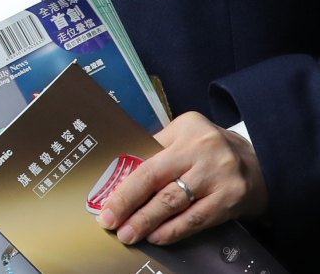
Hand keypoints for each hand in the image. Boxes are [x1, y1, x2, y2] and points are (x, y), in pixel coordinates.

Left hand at [95, 112, 267, 246]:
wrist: (261, 161)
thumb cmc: (211, 148)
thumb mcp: (185, 133)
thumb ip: (157, 147)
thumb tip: (121, 171)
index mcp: (186, 132)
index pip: (148, 164)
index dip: (124, 190)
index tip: (107, 207)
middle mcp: (203, 154)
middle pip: (159, 186)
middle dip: (132, 209)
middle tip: (113, 225)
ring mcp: (219, 178)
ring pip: (177, 205)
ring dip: (150, 223)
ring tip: (131, 234)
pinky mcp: (231, 200)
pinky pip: (198, 219)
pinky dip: (175, 230)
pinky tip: (158, 236)